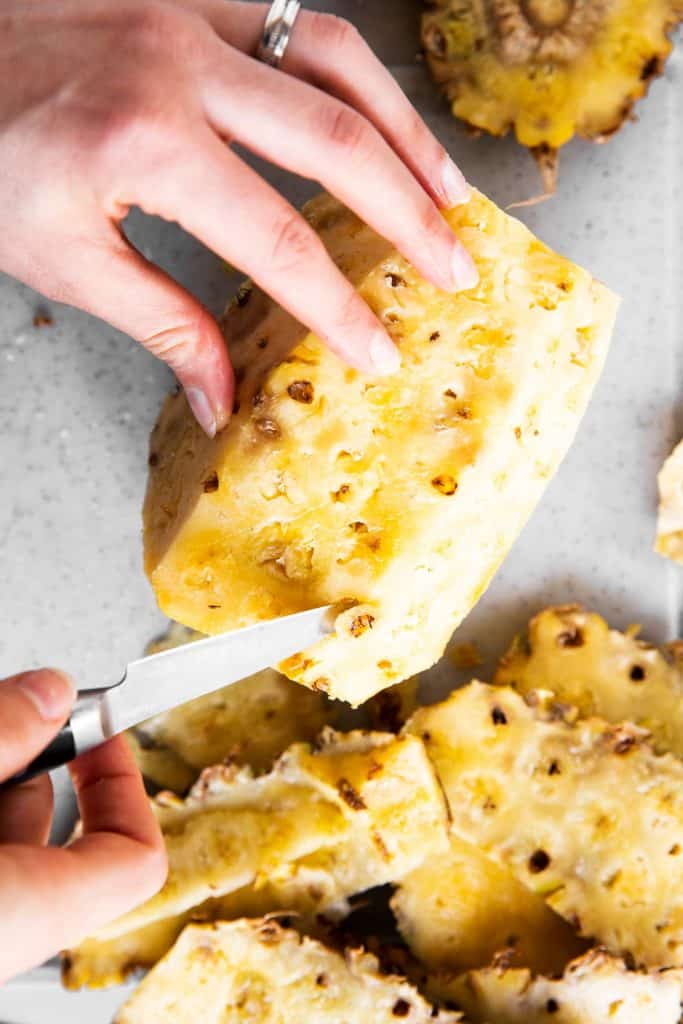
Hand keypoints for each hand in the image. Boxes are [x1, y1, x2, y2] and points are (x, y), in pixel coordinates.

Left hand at [0, 0, 476, 436]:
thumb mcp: (56, 254)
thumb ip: (158, 322)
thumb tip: (219, 398)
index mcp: (147, 141)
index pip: (278, 239)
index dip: (338, 305)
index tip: (379, 351)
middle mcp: (181, 64)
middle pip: (337, 141)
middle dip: (410, 214)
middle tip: (456, 269)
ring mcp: (190, 12)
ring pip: (336, 59)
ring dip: (405, 130)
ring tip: (451, 192)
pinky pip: (297, 22)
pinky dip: (353, 74)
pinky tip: (378, 118)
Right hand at [0, 669, 165, 983]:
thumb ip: (1, 737)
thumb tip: (49, 692)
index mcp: (28, 912)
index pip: (137, 856)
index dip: (128, 782)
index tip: (103, 726)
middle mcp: (7, 935)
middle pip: (67, 840)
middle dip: (48, 759)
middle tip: (25, 712)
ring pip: (14, 842)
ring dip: (8, 776)